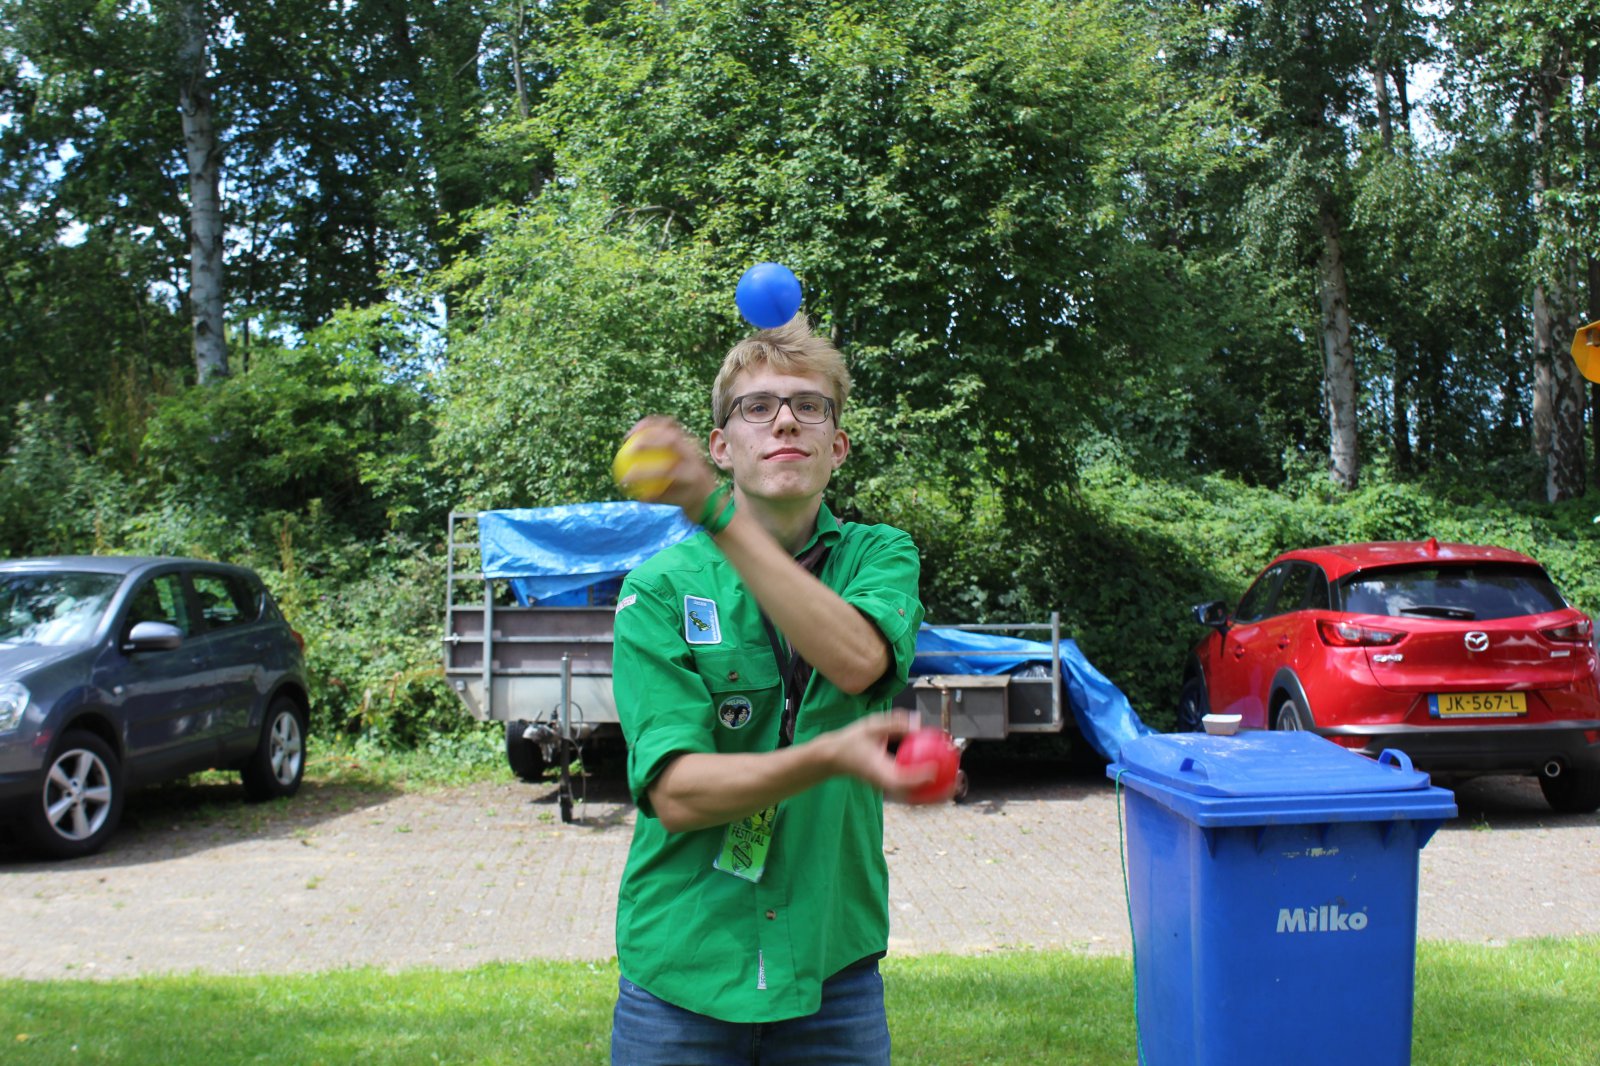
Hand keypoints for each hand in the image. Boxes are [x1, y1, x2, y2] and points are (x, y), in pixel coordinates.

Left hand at [617, 416, 720, 516]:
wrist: (713, 507)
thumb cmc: (689, 484)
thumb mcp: (682, 464)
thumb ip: (665, 454)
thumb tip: (633, 447)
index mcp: (690, 447)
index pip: (670, 427)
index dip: (650, 425)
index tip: (631, 433)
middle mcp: (694, 458)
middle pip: (671, 441)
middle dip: (649, 441)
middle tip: (628, 449)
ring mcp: (695, 476)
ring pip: (667, 470)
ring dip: (644, 474)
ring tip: (626, 479)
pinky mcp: (692, 495)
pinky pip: (667, 496)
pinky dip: (652, 497)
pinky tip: (640, 499)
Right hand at [826, 710, 945, 802]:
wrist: (833, 758)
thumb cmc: (851, 740)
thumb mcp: (871, 725)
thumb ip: (895, 723)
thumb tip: (918, 721)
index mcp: (878, 772)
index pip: (902, 778)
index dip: (920, 776)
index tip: (936, 769)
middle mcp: (884, 785)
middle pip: (914, 796)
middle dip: (936, 795)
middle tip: (955, 783)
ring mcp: (886, 789)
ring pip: (915, 798)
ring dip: (935, 796)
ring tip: (955, 787)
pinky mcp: (888, 788)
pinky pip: (910, 791)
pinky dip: (926, 789)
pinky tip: (940, 780)